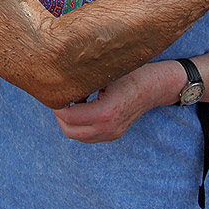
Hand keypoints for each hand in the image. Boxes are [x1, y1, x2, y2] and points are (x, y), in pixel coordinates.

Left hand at [52, 63, 176, 142]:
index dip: (56, 105)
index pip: (69, 117)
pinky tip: (83, 104)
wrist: (156, 86)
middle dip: (59, 115)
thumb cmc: (132, 74)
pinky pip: (89, 135)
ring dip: (69, 120)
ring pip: (78, 135)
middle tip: (57, 97)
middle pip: (70, 131)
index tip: (53, 92)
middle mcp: (108, 128)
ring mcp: (112, 134)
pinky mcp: (114, 134)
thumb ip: (84, 80)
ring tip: (70, 99)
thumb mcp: (106, 73)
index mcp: (105, 112)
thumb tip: (60, 77)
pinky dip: (80, 123)